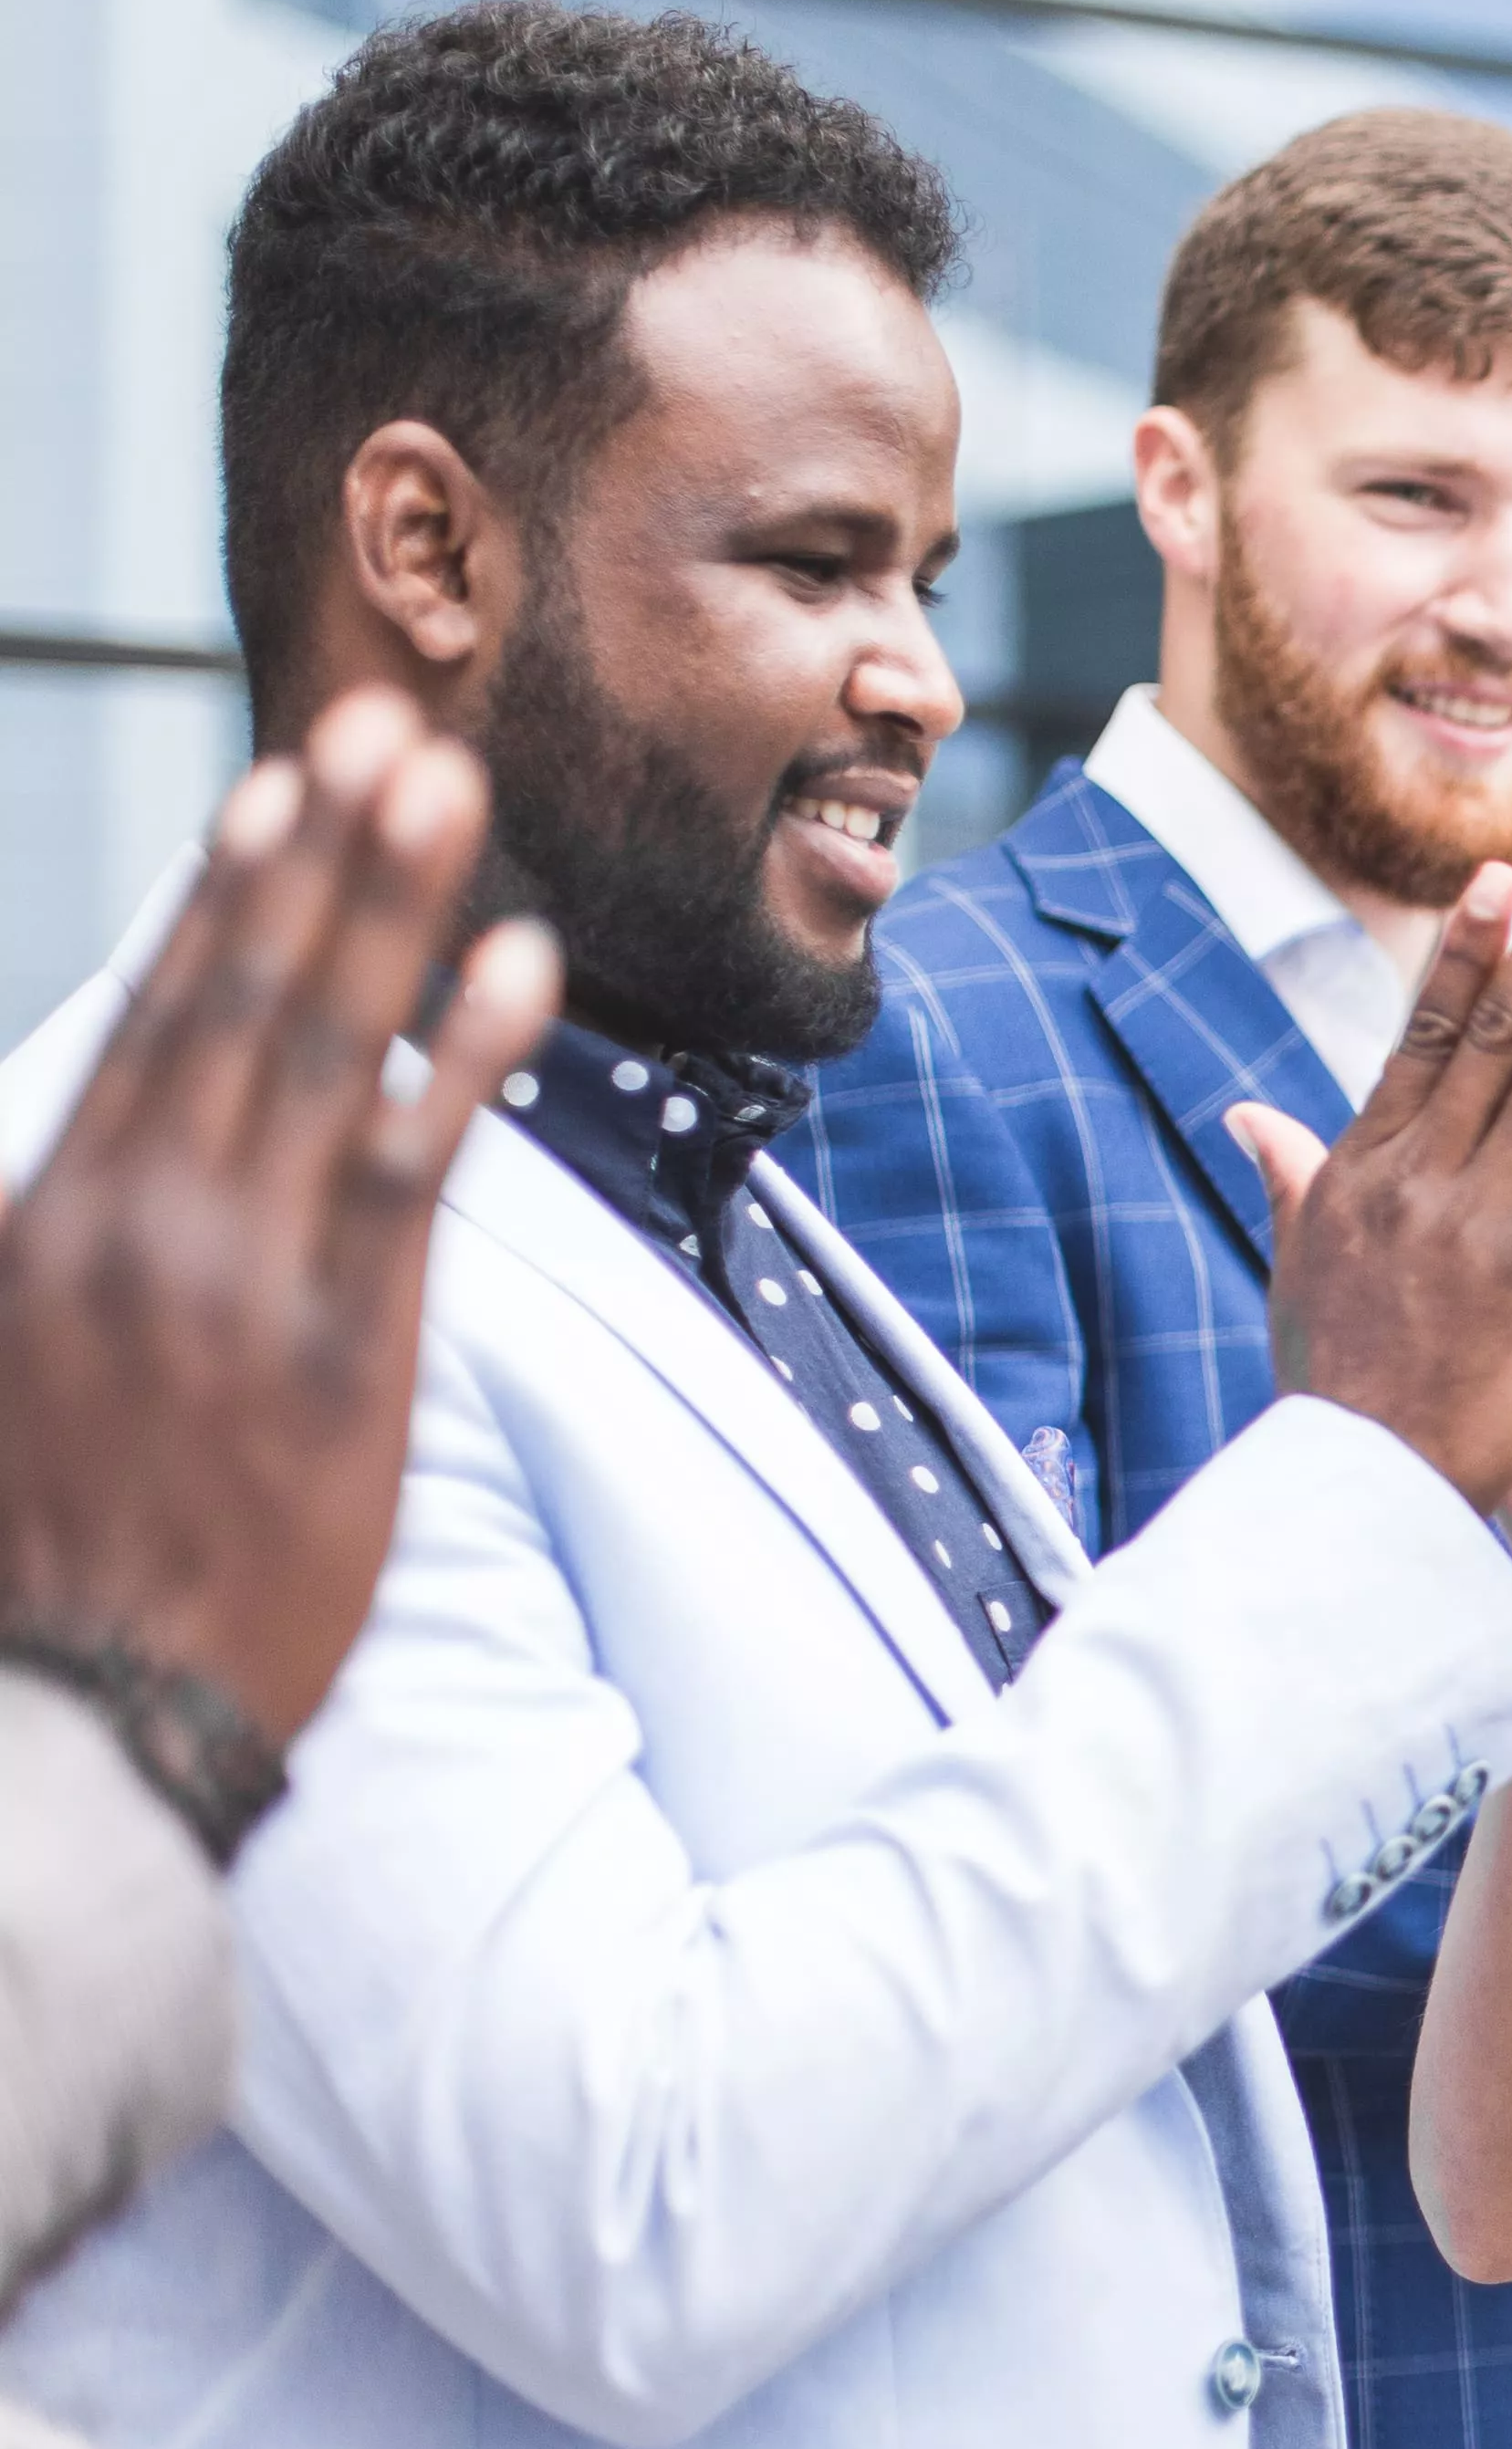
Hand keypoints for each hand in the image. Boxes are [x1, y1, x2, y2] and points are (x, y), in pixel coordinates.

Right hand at [0, 691, 556, 1745]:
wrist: (79, 1723)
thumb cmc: (39, 1557)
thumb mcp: (15, 1368)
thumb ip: (57, 1248)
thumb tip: (104, 1145)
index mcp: (48, 1218)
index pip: (158, 1016)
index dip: (227, 891)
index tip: (283, 785)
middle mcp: (139, 1225)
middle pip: (245, 998)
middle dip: (322, 855)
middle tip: (394, 726)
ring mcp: (243, 1284)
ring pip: (332, 1055)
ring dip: (394, 910)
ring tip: (453, 791)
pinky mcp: (345, 1355)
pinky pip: (418, 1177)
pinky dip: (471, 1062)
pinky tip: (523, 967)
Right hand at [1233, 839, 1511, 1512]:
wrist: (1355, 1488)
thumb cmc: (1334, 1391)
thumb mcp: (1298, 1274)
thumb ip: (1291, 1184)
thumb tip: (1253, 1116)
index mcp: (1363, 1170)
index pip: (1424, 1035)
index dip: (1467, 951)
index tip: (1500, 878)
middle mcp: (1416, 1176)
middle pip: (1492, 1030)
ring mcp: (1473, 1217)